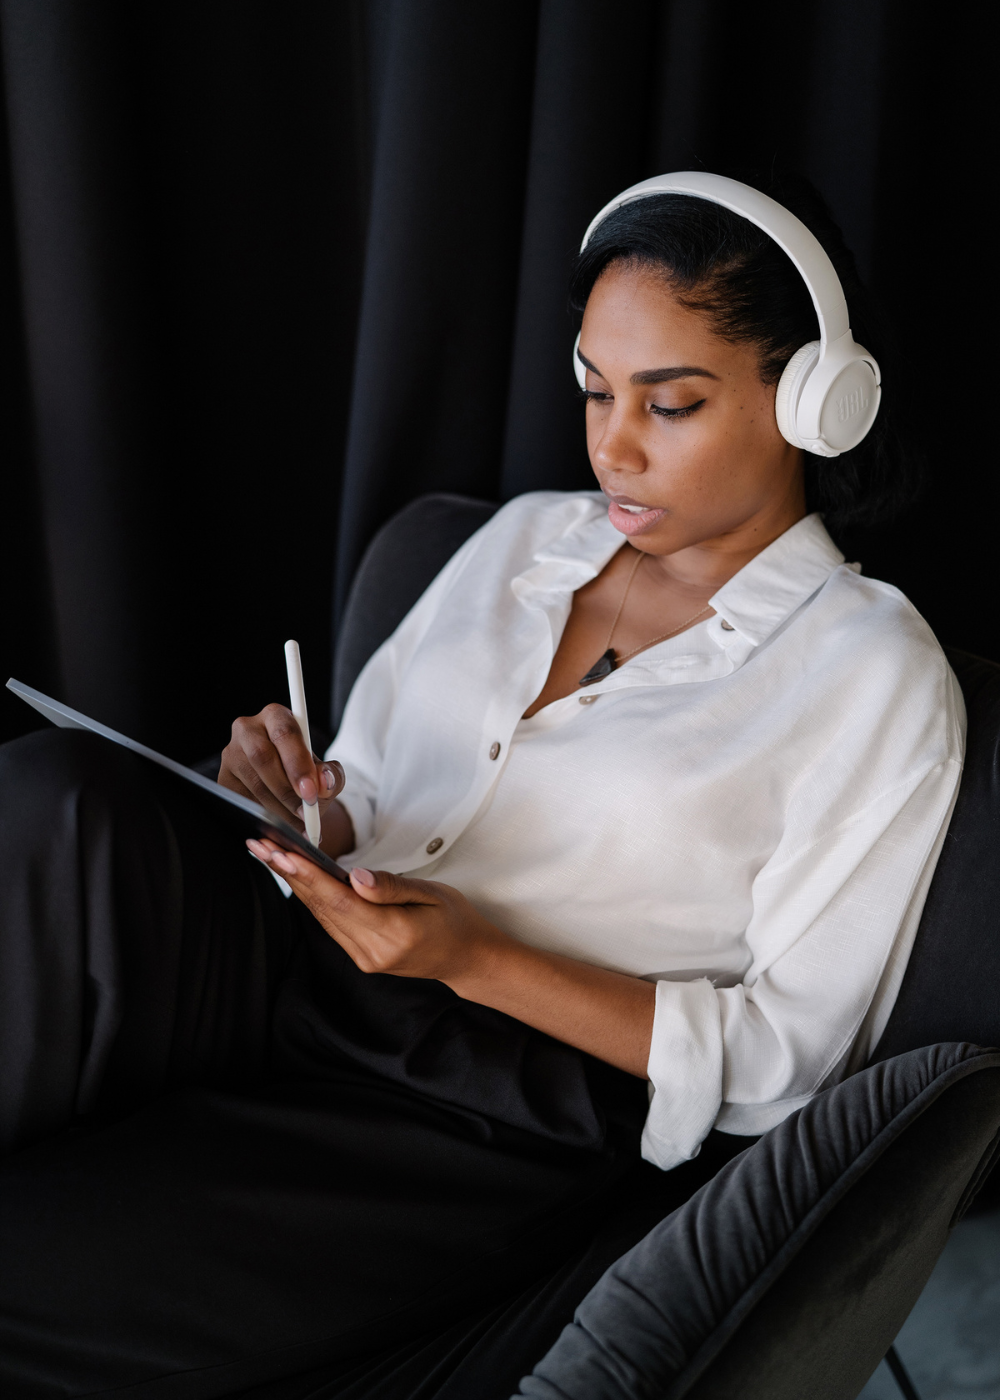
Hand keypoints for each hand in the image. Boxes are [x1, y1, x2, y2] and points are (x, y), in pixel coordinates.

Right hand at [220, 705, 350, 852]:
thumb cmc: (307, 774)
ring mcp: (231, 754)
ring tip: (297, 825)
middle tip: (304, 812)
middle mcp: (248, 729)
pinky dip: (262, 816)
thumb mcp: (326, 773)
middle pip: (262, 756)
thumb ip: (332, 775)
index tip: (311, 792)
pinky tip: (279, 826)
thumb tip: (323, 781)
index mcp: (276, 716)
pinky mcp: (224, 779)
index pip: (284, 733)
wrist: (289, 788)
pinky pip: (240, 799)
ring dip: (277, 808)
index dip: (297, 763)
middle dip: (286, 789)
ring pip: (252, 782)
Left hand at [245, 839, 503, 982]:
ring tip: (268, 855)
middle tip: (259, 845)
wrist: (467, 959)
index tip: (281, 853)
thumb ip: (393, 887)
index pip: (340, 901)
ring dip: (294, 884)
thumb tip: (356, 876)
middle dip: (288, 874)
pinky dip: (311, 897)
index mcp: (393, 934)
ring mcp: (364, 958)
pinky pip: (330, 923)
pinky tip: (296, 876)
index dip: (308, 875)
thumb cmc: (455, 921)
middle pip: (322, 908)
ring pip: (321, 915)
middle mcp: (372, 952)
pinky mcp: (360, 956)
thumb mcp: (433, 895)